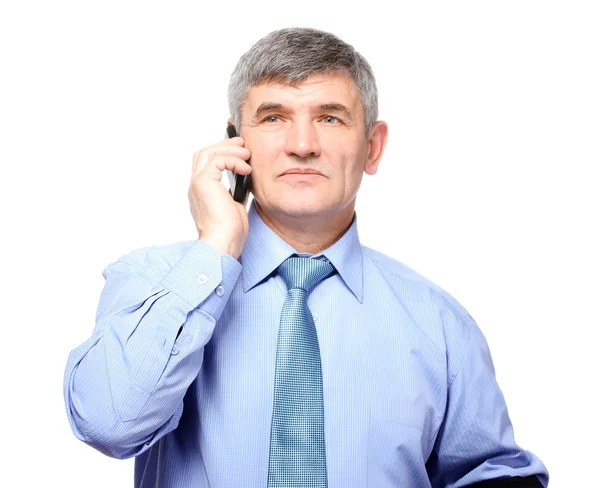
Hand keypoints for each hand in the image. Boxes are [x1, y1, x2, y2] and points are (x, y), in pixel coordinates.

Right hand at [188, 135, 251, 258]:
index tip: (238, 146)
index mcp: (202, 192)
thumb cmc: (230, 232)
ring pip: (208, 152)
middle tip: (242, 142)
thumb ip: (236, 192)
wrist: (223, 243)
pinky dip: (233, 160)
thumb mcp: (236, 206)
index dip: (220, 151)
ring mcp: (197, 183)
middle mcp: (196, 185)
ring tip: (247, 153)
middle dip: (224, 144)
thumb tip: (245, 180)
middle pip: (204, 153)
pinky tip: (246, 169)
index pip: (206, 164)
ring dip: (229, 149)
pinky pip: (217, 160)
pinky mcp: (203, 182)